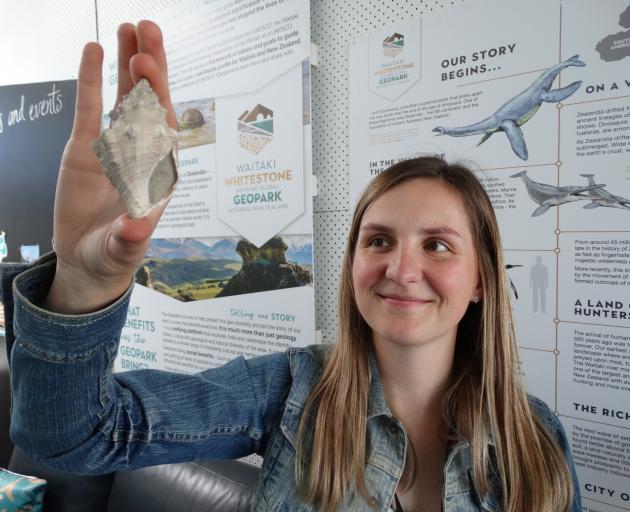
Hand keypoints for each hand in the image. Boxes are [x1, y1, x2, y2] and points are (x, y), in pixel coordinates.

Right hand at [44, 21, 176, 313]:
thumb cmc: (114, 254)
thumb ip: (130, 237)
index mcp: (159, 172)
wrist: (89, 259)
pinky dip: (93, 79)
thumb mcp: (121, 249)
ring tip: (130, 28)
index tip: (149, 68)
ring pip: (125, 98)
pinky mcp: (86, 146)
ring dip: (129, 65)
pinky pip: (91, 106)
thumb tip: (138, 226)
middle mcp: (142, 152)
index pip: (163, 127)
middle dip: (151, 68)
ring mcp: (115, 146)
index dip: (158, 96)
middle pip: (150, 102)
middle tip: (148, 30)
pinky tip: (95, 50)